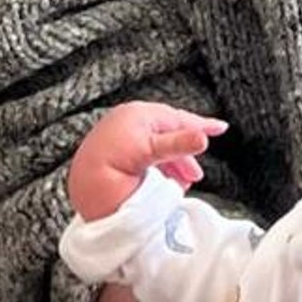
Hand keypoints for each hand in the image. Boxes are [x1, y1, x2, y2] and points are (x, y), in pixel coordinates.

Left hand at [67, 100, 226, 222]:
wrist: (80, 187)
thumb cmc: (110, 165)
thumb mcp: (148, 153)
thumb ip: (177, 144)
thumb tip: (203, 137)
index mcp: (138, 114)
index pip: (177, 118)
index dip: (200, 125)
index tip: (221, 128)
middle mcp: (130, 121)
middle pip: (169, 134)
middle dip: (185, 154)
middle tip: (196, 175)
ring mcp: (122, 136)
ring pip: (158, 148)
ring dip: (173, 165)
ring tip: (182, 184)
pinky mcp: (115, 153)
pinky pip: (146, 157)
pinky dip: (159, 169)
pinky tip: (164, 183)